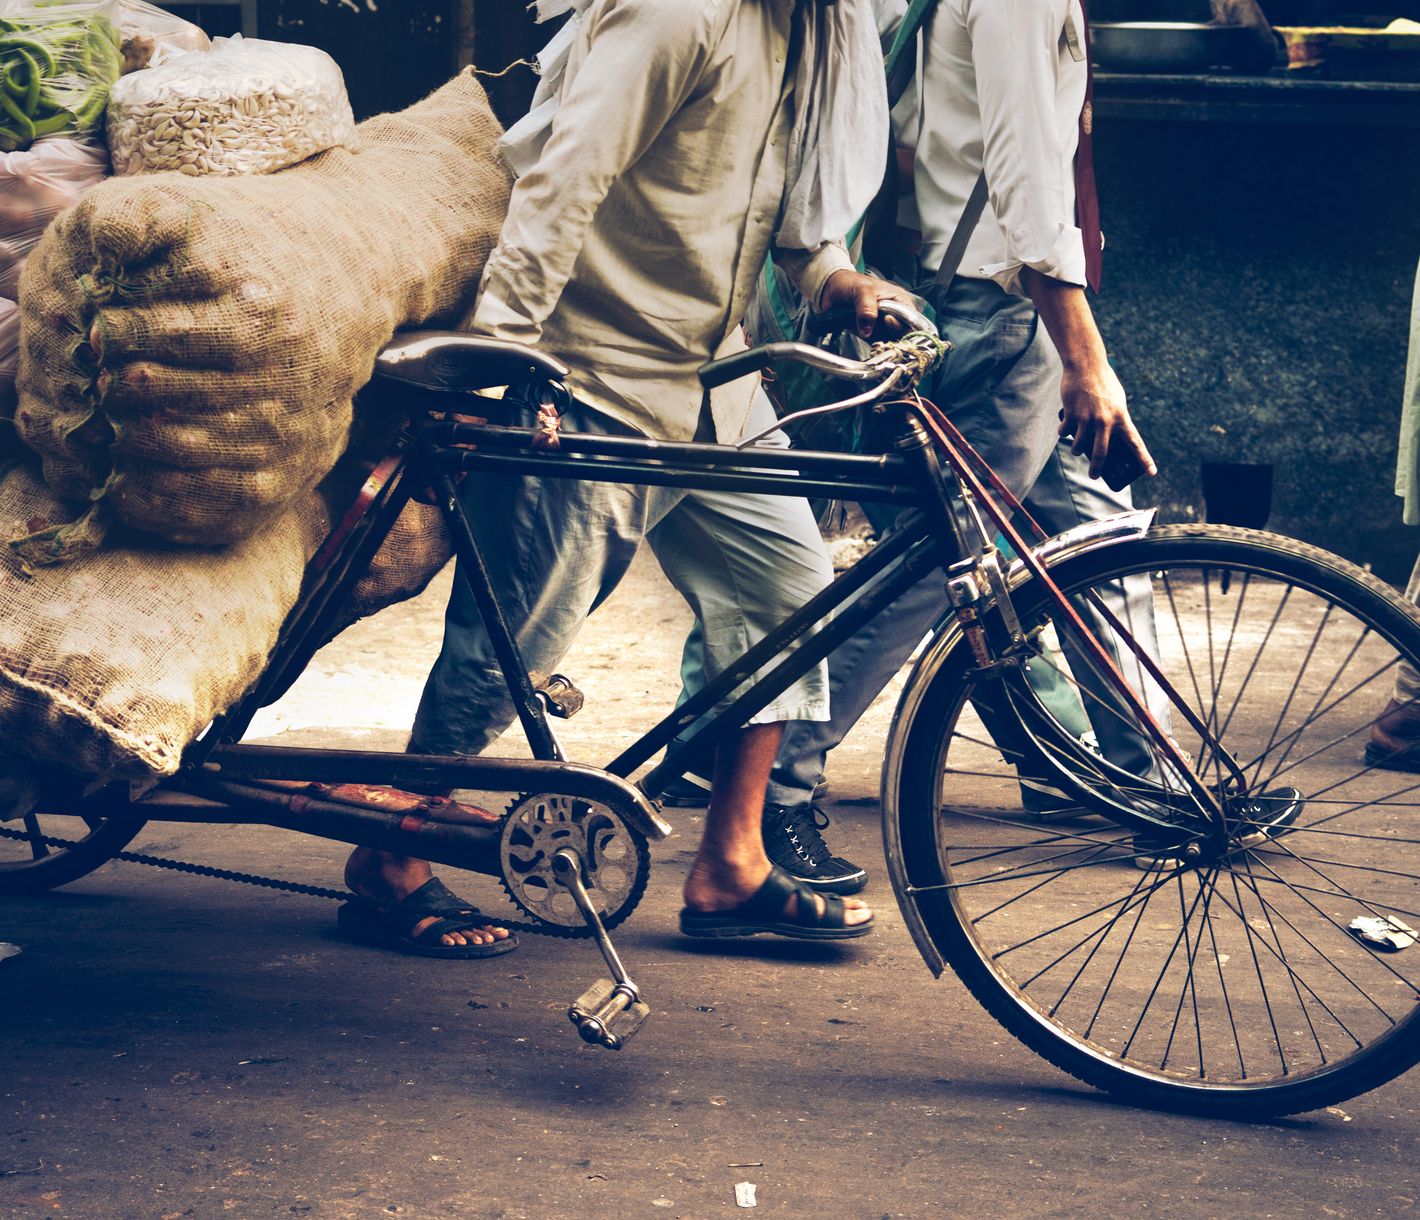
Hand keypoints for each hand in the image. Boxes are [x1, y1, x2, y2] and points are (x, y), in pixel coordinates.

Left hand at [820, 269, 920, 339]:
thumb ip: (867, 307)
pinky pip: (878, 344)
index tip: (888, 322)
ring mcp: (883, 325)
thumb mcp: (861, 289)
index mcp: (898, 299)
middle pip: (904, 333)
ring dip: (883, 342)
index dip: (904, 323)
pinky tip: (865, 338)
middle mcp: (894, 314)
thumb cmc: (849, 282)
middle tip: (879, 330)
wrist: (830, 289)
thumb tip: (868, 330)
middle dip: (894, 335)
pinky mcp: (872, 334)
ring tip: (869, 333)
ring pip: (892, 340)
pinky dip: (873, 345)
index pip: (912, 317)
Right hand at [1058, 356, 1156, 481]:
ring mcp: (1087, 419)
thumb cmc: (1104, 383)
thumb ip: (1115, 419)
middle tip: (1094, 476)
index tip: (1152, 473)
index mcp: (1121, 417)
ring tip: (1077, 449)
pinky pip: (1066, 432)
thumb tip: (1106, 437)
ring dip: (1077, 450)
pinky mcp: (1072, 414)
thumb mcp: (1117, 401)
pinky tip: (1065, 429)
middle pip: (1101, 453)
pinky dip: (1064, 432)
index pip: (1135, 443)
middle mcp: (1105, 421)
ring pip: (1079, 446)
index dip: (1144, 459)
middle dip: (1096, 469)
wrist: (1086, 366)